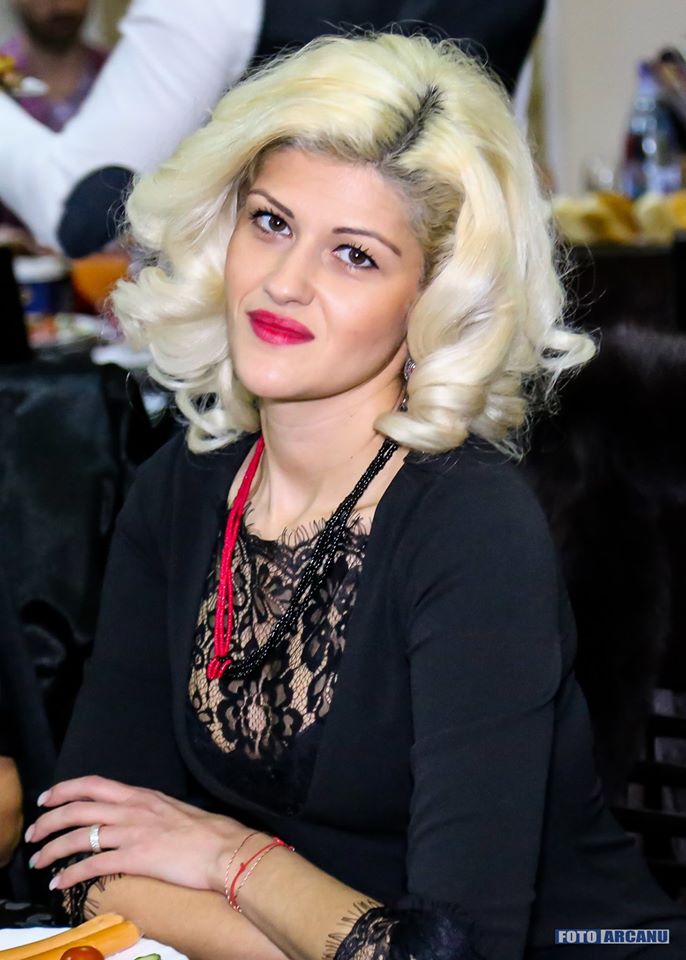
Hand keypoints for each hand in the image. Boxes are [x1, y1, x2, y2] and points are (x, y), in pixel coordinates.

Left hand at [25, 775, 262, 892]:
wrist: (226, 849)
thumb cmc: (208, 833)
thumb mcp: (174, 810)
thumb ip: (151, 811)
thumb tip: (137, 819)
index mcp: (142, 796)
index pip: (94, 784)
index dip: (65, 789)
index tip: (47, 798)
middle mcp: (133, 809)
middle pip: (78, 807)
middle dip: (49, 819)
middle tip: (33, 833)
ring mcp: (133, 832)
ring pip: (79, 835)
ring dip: (52, 849)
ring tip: (39, 862)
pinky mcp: (136, 858)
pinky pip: (93, 864)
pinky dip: (71, 875)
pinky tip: (60, 884)